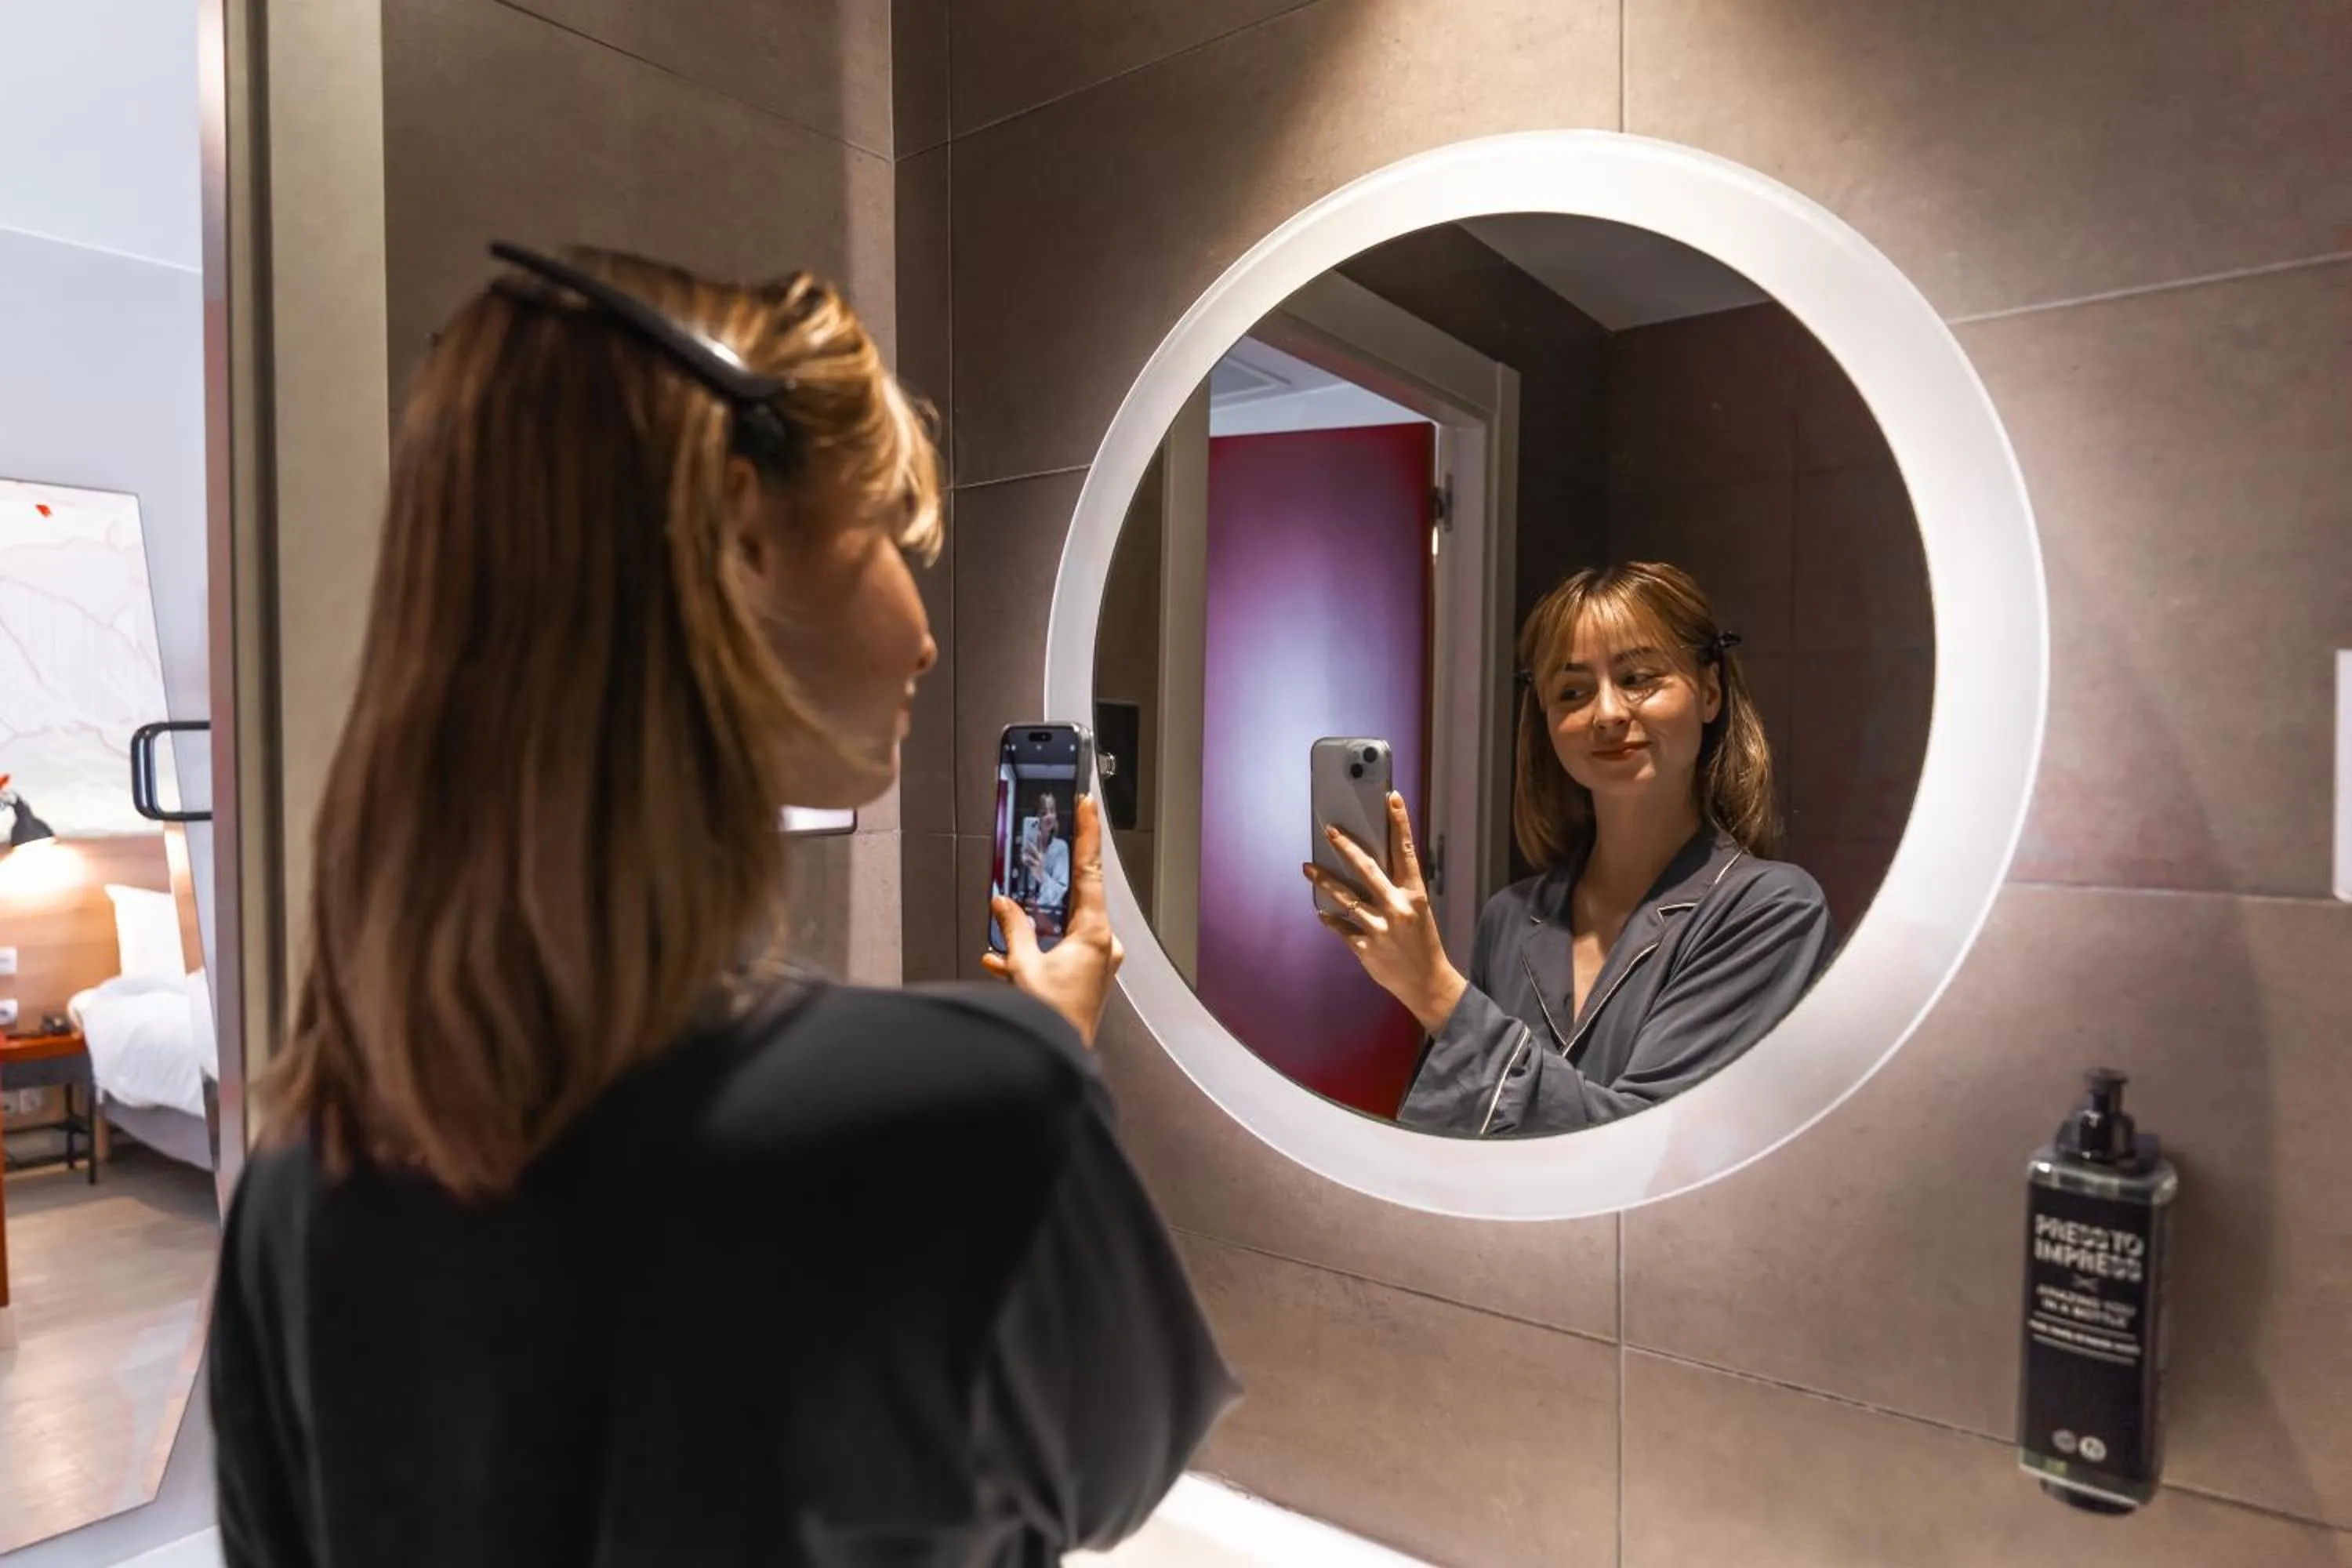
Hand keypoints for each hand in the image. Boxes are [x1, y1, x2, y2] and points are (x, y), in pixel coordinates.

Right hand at [985, 794, 1123, 1046]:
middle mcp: (1104, 945)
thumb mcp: (1024, 968)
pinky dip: (1038, 949)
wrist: (1064, 1060)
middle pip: (1079, 896)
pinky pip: (1064, 949)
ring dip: (1038, 924)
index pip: (1091, 872)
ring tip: (1007, 926)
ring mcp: (1100, 960)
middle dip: (1054, 880)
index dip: (1088, 836)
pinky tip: (1005, 959)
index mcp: (1094, 935)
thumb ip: (1013, 930)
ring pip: (1066, 924)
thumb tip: (1003, 904)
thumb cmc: (1053, 1020)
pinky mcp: (1091, 974)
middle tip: (1046, 851)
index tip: (1087, 808)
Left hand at [1301, 790, 1467, 1034]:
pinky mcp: (1365, 948)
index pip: (1406, 851)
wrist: (1426, 982)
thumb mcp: (1419, 909)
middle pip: (1367, 869)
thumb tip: (1372, 863)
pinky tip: (1321, 911)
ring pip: (1345, 898)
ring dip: (1324, 880)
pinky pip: (1341, 928)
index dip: (1399, 822)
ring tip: (1307, 867)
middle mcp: (1397, 909)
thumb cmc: (1422, 941)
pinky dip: (1331, 918)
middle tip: (1330, 830)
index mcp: (1415, 895)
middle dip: (1346, 847)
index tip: (1390, 798)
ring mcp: (1379, 929)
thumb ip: (1398, 888)